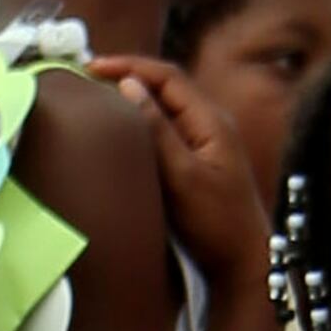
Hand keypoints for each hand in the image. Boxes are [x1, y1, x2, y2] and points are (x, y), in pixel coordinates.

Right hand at [85, 52, 273, 290]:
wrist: (243, 265)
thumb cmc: (217, 225)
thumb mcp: (184, 177)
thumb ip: (158, 131)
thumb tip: (129, 86)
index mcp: (211, 120)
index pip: (167, 76)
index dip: (128, 65)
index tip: (91, 67)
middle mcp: (210, 124)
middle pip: (165, 88)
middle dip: (127, 76)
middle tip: (87, 78)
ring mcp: (205, 143)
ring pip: (164, 109)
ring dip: (132, 99)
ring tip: (97, 99)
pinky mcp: (197, 163)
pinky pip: (165, 132)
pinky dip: (140, 125)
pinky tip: (120, 133)